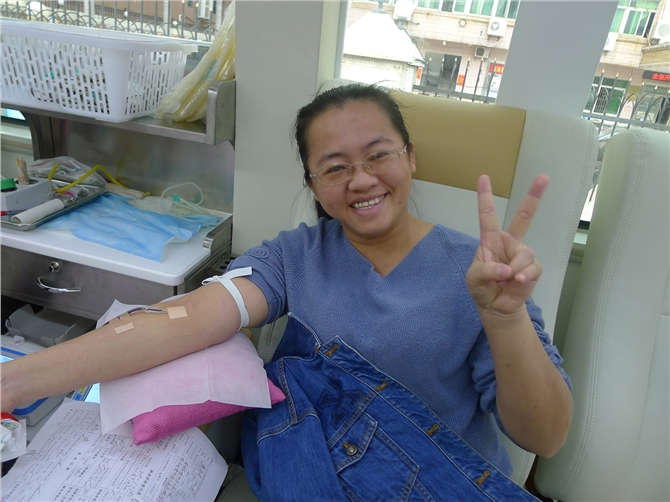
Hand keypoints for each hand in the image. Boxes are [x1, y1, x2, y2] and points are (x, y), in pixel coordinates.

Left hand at [466, 174, 547, 317]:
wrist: (496, 307)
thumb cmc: (482, 288)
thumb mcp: (473, 279)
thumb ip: (485, 271)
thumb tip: (506, 269)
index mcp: (491, 240)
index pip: (487, 215)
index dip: (485, 196)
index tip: (483, 177)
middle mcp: (509, 242)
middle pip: (523, 216)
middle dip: (534, 196)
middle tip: (544, 177)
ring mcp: (522, 254)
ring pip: (525, 253)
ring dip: (515, 269)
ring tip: (507, 279)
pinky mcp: (533, 268)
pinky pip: (532, 268)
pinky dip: (523, 276)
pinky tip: (516, 282)